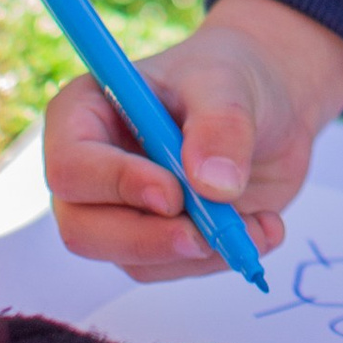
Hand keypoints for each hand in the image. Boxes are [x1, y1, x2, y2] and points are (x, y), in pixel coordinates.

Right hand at [41, 0, 342, 279]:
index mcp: (84, 114)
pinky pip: (176, 268)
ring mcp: (120, 211)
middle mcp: (92, 170)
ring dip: (198, 250)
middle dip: (148, 240)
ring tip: (255, 221)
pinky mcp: (156, 239)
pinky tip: (261, 227)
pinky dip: (221, 257)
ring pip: (133, 259)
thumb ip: (221, 126)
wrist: (270, 102)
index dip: (115, 186)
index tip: (172, 193)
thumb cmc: (232, 75)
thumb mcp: (230, 84)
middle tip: (207, 235)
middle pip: (84, 230)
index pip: (71, 166)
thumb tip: (212, 186)